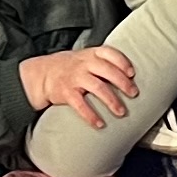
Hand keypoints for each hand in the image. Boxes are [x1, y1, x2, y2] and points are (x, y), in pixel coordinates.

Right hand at [21, 42, 140, 126]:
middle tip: (134, 94)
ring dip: (112, 101)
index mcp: (91, 54)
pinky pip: (80, 104)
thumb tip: (129, 77)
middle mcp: (83, 64)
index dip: (122, 62)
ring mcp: (75, 78)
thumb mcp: (85, 58)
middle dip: (123, 83)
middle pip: (107, 71)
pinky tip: (100, 123)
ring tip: (121, 112)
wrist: (42, 74)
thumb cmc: (71, 68)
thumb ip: (103, 63)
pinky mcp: (66, 92)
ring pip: (98, 87)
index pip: (109, 53)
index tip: (132, 73)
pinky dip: (91, 115)